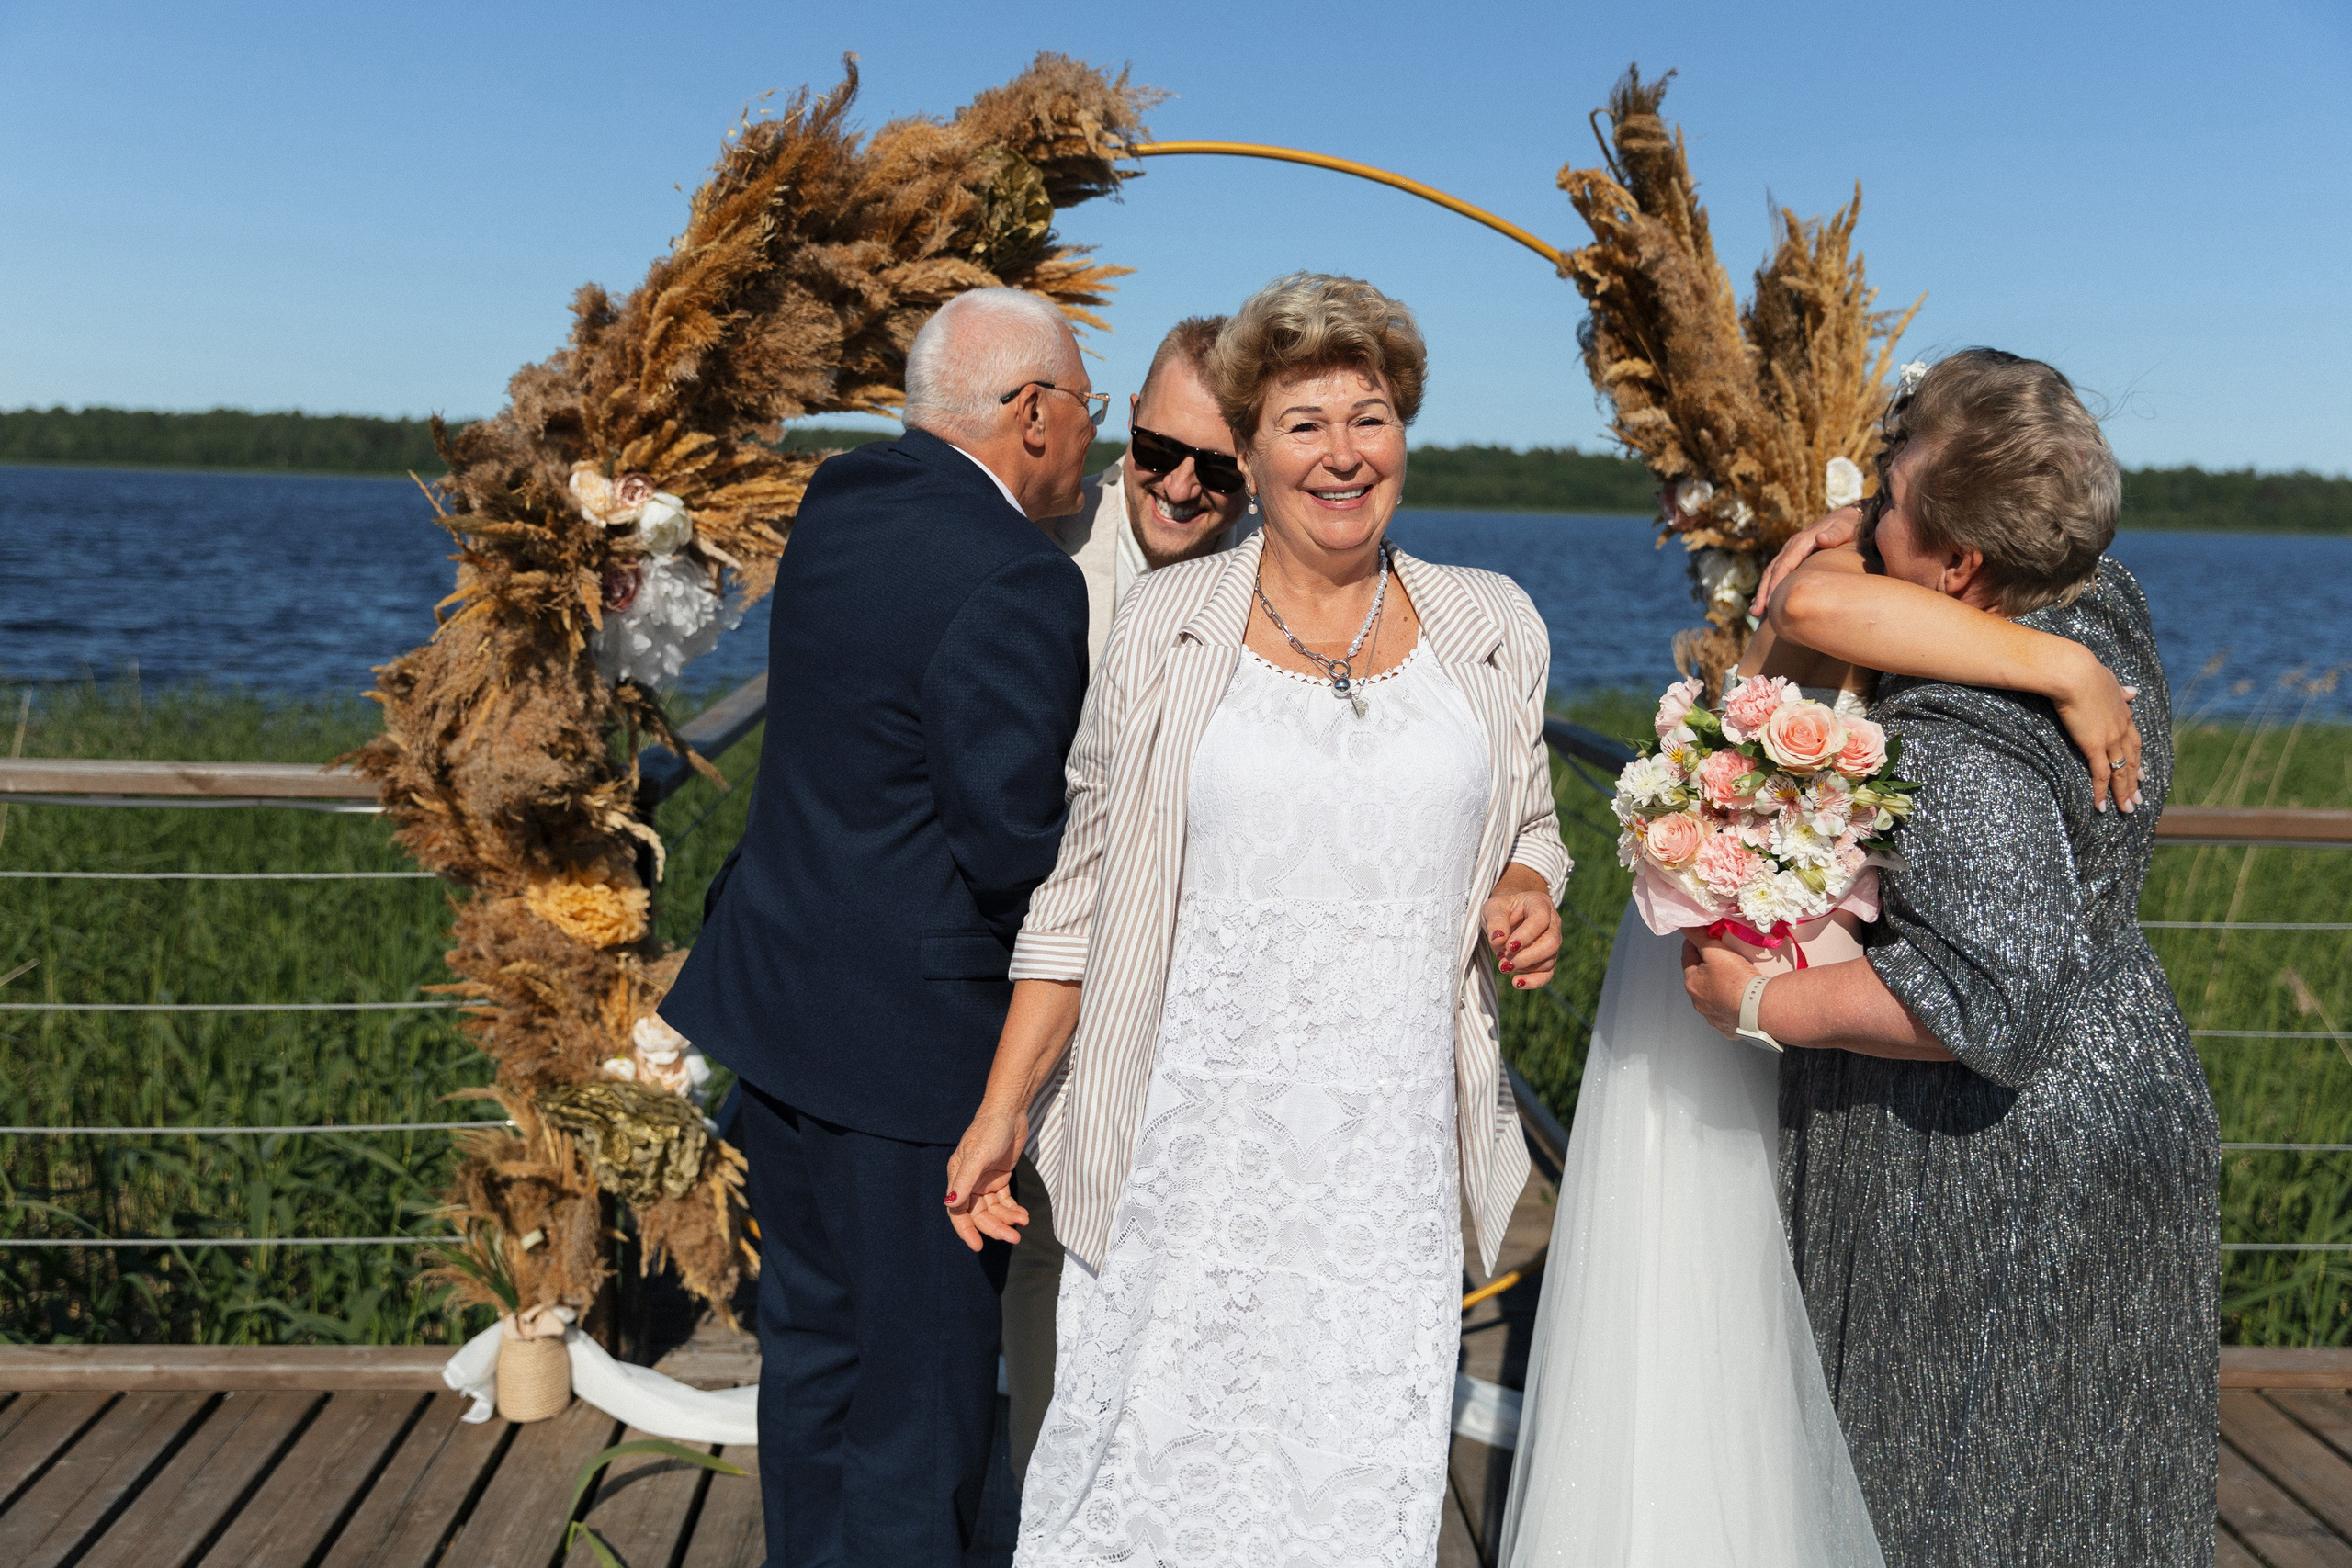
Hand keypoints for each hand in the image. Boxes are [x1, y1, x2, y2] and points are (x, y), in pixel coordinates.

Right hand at [943, 1106, 1030, 1252]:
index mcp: (958, 1178)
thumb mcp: (977, 1155)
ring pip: (994, 1210)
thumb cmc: (989, 1130)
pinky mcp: (1000, 1178)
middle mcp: (969, 1183)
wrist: (1009, 1112)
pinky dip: (1013, 1210)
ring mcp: (985, 1182)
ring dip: (1007, 1219)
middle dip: (995, 1227)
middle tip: (1013, 1238)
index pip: (958, 1212)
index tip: (978, 1246)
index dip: (966, 1231)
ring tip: (1022, 1223)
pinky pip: (1004, 1201)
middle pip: (979, 1215)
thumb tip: (950, 1204)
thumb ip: (964, 1181)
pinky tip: (1023, 1215)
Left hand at [1482, 877, 1562, 990]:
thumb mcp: (1492, 908)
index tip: (1508, 946)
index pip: (1540, 919)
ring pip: (1549, 960)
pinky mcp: (1548, 958)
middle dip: (1526, 956)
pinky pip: (1548, 973)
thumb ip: (1495, 922)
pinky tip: (1516, 982)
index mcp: (1540, 904)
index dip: (1526, 935)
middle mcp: (1552, 922)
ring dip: (1525, 967)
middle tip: (1503, 961)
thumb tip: (1498, 941)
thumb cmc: (1501, 909)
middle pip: (1551, 943)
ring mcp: (1553, 941)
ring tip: (1503, 965)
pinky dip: (1533, 981)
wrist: (1508, 915)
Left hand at [1681, 933, 1760, 1037]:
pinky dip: (1731, 1004)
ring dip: (1719, 987)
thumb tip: (1685, 925)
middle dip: (1707, 966)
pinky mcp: (1729, 1028)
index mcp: (1691, 984)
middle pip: (1700, 978)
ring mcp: (1713, 1017)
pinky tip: (1741, 998)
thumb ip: (1699, 936)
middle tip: (1721, 956)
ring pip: (1713, 996)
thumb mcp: (1715, 950)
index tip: (1702, 937)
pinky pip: (1728, 1012)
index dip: (1694, 944)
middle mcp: (1698, 1003)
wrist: (1759, 1009)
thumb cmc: (1735, 979)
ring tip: (1734, 977)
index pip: (1687, 957)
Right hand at [1754, 508, 1862, 616]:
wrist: (1849, 517)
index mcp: (1801, 542)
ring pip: (1771, 573)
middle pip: (1772, 571)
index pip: (1784, 565)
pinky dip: (1769, 588)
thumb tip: (1819, 538)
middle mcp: (1791, 547)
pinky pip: (1777, 574)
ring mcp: (1791, 552)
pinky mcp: (1794, 558)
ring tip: (1755, 612)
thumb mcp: (1844, 528)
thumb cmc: (1848, 526)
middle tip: (1756, 612)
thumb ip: (1834, 534)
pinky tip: (1764, 603)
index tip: (1770, 602)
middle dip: (1763, 592)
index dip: (1775, 583)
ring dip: (1762, 592)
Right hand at [2051, 651, 2143, 813]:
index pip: (2135, 742)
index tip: (2142, 774)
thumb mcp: (2107, 679)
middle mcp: (2121, 729)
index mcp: (2124, 713)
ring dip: (2124, 793)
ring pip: (2121, 772)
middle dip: (2135, 782)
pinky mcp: (2094, 745)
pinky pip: (2101, 775)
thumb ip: (2119, 689)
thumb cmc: (2084, 671)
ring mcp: (2110, 739)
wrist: (2074, 672)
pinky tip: (2101, 807)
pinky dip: (2102, 792)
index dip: (2138, 760)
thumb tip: (2133, 691)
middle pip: (2132, 762)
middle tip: (2138, 800)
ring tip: (2127, 810)